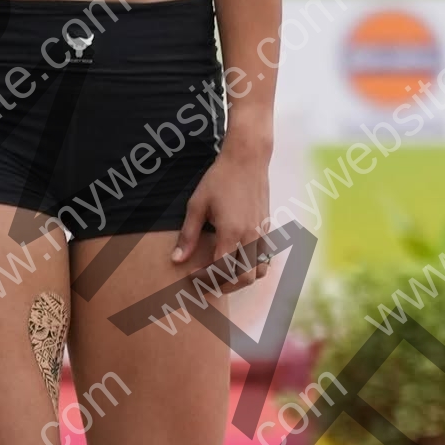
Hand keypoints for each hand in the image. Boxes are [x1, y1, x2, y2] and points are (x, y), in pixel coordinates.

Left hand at [172, 150, 272, 293]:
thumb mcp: (197, 205)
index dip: (206, 278)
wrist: (247, 159)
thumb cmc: (219, 179)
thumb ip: (188, 236)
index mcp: (231, 232)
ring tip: (226, 274)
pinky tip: (240, 261)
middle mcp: (251, 236)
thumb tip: (177, 260)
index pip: (221, 270)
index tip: (193, 274)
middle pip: (245, 278)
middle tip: (209, 280)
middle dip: (226, 285)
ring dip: (243, 279)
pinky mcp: (268, 228)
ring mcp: (262, 233)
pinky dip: (255, 267)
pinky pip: (267, 258)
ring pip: (260, 272)